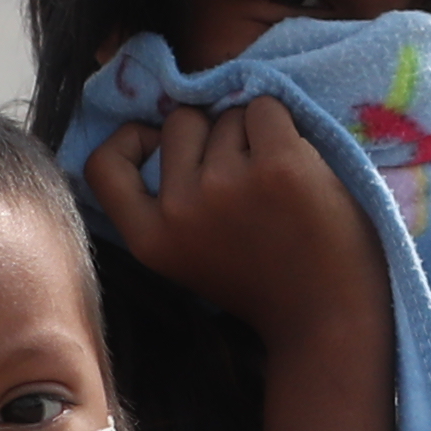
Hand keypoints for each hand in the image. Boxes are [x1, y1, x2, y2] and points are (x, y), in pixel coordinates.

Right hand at [79, 96, 384, 336]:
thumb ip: (167, 206)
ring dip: (254, 136)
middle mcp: (179, 208)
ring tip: (279, 187)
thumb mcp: (191, 256)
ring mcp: (227, 183)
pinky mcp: (278, 165)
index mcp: (151, 239)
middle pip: (181, 123)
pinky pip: (267, 108)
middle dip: (213, 136)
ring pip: (229, 115)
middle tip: (247, 178)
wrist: (328, 321)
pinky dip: (285, 126)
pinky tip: (300, 169)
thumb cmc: (266, 284)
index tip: (159, 144)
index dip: (130, 140)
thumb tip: (162, 127)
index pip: (102, 165)